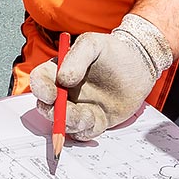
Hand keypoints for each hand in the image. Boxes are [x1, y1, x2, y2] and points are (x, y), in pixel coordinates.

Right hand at [27, 13, 173, 139]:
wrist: (139, 66)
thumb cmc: (114, 52)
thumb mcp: (93, 44)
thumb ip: (76, 57)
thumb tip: (63, 79)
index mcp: (58, 71)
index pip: (39, 81)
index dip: (40, 89)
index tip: (51, 94)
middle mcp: (64, 92)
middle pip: (46, 107)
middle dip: (55, 113)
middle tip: (70, 110)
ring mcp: (77, 108)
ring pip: (63, 124)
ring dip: (72, 123)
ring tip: (90, 114)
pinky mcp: (92, 121)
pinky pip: (81, 134)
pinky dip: (86, 131)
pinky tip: (97, 119)